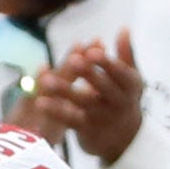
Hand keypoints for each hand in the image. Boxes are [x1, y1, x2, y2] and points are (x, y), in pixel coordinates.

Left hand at [29, 32, 145, 165]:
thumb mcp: (130, 78)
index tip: (93, 49)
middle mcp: (117, 101)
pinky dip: (55, 111)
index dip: (106, 62)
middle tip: (72, 60)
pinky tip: (39, 101)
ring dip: (64, 91)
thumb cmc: (124, 99)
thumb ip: (125, 55)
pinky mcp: (85, 129)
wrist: (125, 140)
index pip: (119, 72)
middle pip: (101, 86)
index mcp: (129, 84)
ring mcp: (101, 116)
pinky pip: (68, 119)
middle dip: (87, 73)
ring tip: (45, 80)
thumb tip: (123, 28)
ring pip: (81, 102)